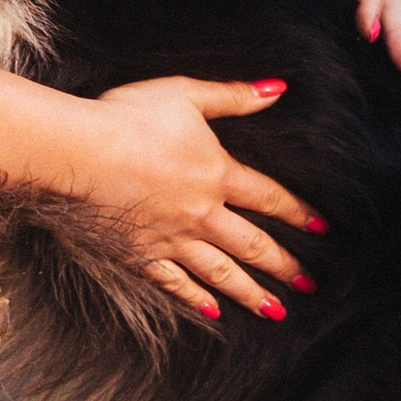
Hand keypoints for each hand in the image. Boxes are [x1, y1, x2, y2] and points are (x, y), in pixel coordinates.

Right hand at [72, 75, 322, 324]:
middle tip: (308, 283)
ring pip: (221, 272)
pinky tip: (212, 312)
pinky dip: (195, 298)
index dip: (298, 212)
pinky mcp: (140, 255)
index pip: (269, 198)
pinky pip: (174, 283)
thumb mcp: (186, 94)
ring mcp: (171, 239)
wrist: (79, 152)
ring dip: (251, 292)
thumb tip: (277, 89)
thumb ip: (233, 96)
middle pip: (252, 244)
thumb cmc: (129, 117)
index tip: (321, 229)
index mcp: (217, 174)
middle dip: (283, 265)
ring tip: (275, 310)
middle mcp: (201, 214)